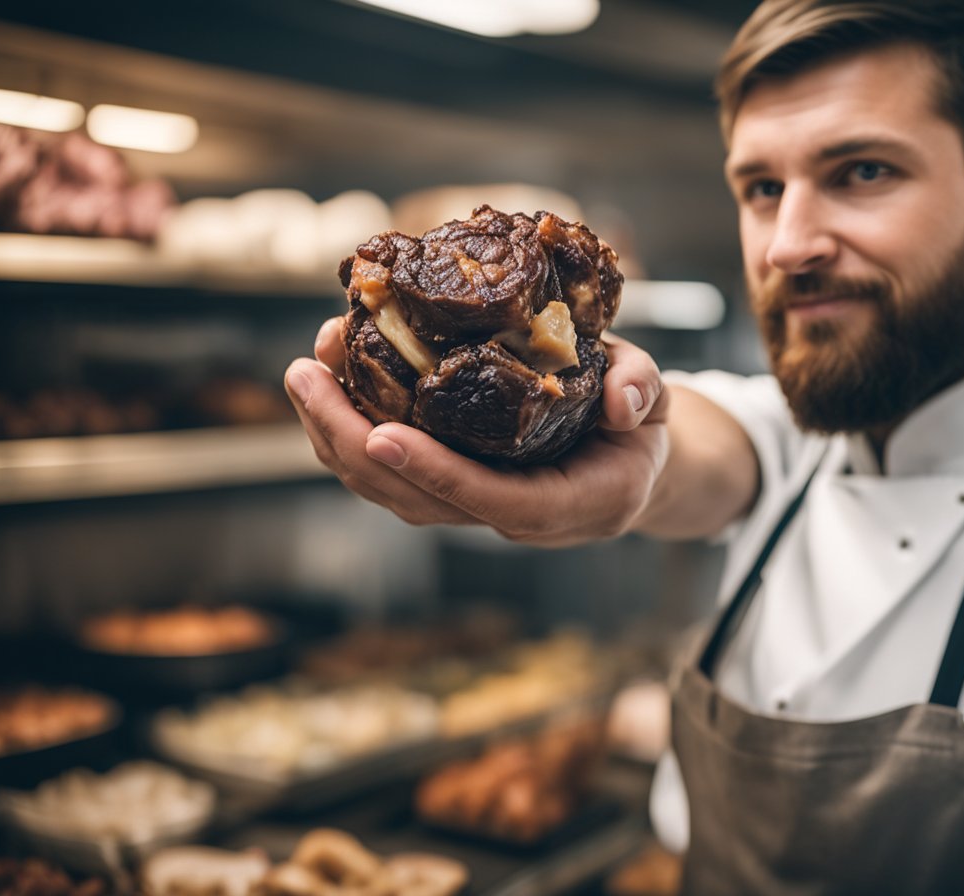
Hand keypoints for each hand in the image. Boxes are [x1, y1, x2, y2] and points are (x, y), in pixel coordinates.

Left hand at [284, 318, 667, 546]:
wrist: (627, 466)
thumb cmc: (638, 433)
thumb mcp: (657, 408)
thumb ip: (644, 396)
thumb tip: (618, 401)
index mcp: (563, 505)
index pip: (490, 498)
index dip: (435, 472)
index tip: (380, 436)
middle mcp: (509, 516)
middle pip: (415, 499)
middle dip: (350, 441)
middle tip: (306, 374)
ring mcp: (474, 504)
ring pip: (390, 490)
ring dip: (336, 433)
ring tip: (307, 369)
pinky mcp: (452, 484)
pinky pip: (392, 470)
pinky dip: (351, 429)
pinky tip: (332, 380)